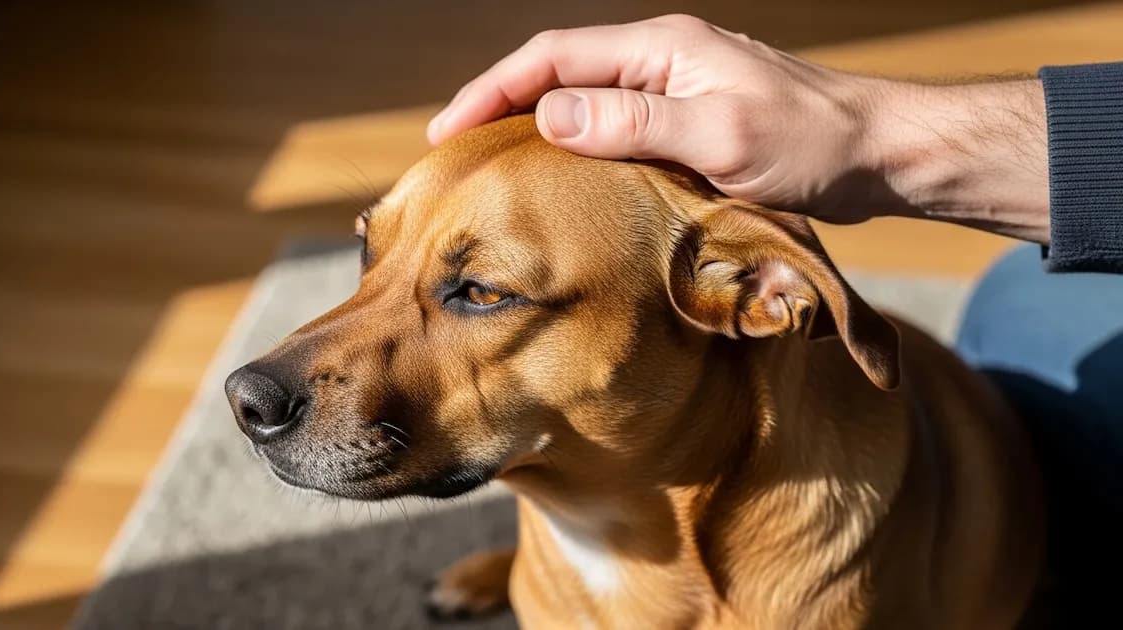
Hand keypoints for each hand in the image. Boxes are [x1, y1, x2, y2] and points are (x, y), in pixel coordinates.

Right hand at [428, 14, 1049, 241]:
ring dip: (537, 128)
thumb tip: (551, 115)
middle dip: (503, 105)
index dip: (494, 89)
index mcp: (662, 48)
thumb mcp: (721, 137)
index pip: (554, 56)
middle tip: (458, 152)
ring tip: (494, 168)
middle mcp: (662, 59)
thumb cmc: (810, 144)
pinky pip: (615, 126)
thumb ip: (634, 123)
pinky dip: (578, 148)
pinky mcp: (690, 120)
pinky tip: (563, 180)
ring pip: (585, 100)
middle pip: (561, 71)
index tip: (449, 130)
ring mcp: (676, 89)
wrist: (876, 154)